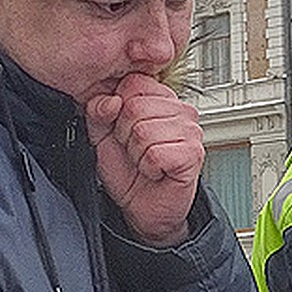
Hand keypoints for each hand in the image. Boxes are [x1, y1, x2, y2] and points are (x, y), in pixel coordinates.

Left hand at [85, 73, 202, 244]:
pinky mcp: (193, 154)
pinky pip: (156, 154)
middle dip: (125, 135)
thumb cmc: (128, 171)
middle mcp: (180, 110)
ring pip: (144, 131)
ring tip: (146, 161)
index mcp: (160, 99)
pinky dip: (149, 167)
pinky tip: (156, 171)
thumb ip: (98, 112)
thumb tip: (109, 100)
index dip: (117, 110)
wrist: (143, 208)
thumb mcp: (102, 137)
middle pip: (135, 107)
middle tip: (135, 150)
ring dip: (137, 153)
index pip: (132, 83)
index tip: (123, 130)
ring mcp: (190, 131)